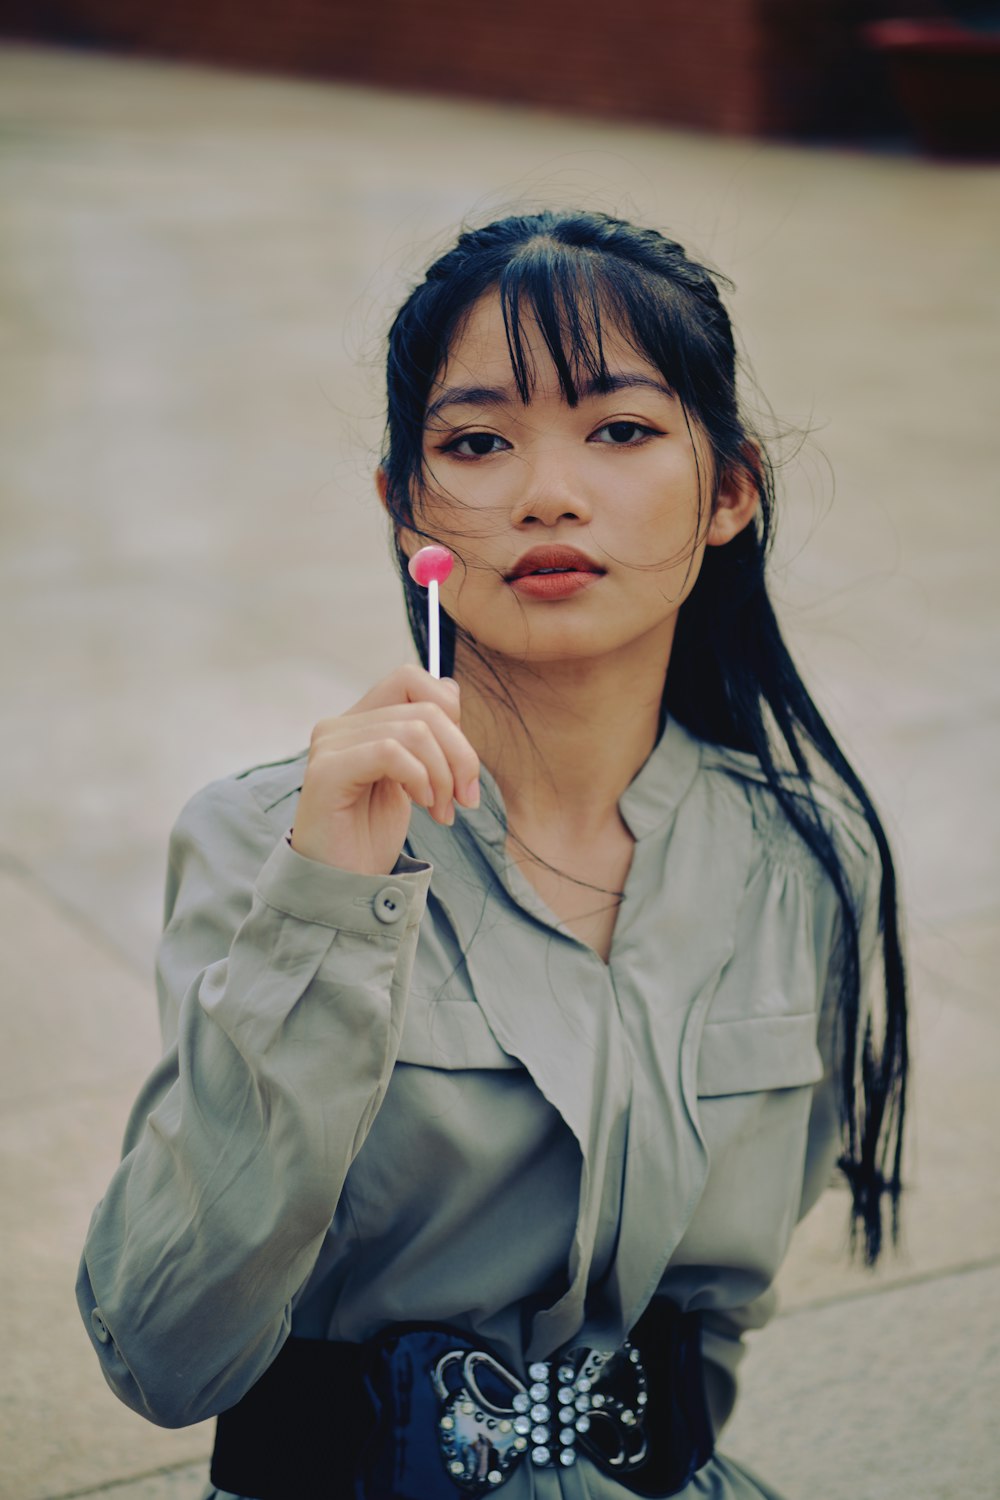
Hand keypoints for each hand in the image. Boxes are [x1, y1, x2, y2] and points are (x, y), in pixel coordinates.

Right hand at [290, 665, 479, 875]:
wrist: (342, 884)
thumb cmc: (371, 834)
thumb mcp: (413, 777)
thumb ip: (426, 735)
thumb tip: (451, 688)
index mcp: (360, 721)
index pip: (410, 678)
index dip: (448, 710)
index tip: (458, 762)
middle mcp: (340, 725)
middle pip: (424, 707)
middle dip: (460, 753)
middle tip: (463, 797)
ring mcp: (330, 745)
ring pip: (414, 729)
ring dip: (442, 774)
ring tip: (441, 810)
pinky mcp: (327, 771)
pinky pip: (389, 751)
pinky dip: (419, 777)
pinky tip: (420, 804)